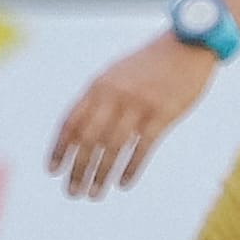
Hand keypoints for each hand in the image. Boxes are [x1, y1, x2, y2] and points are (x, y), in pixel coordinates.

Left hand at [48, 24, 222, 198]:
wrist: (187, 45)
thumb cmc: (150, 64)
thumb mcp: (117, 74)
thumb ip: (98, 98)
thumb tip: (79, 132)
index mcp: (98, 85)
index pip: (71, 121)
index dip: (59, 148)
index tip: (52, 170)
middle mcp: (114, 95)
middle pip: (88, 139)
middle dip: (78, 169)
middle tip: (72, 193)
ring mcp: (138, 104)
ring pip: (112, 148)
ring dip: (100, 174)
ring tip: (94, 194)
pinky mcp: (163, 114)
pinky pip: (142, 148)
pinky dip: (130, 168)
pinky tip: (123, 184)